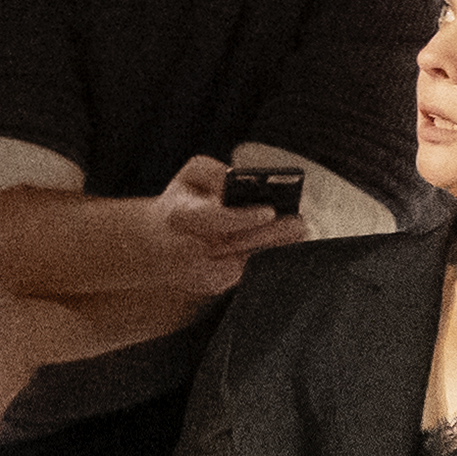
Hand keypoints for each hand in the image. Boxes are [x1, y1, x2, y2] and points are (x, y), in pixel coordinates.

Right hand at [145, 152, 292, 285]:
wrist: (157, 242)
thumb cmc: (182, 203)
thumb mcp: (190, 177)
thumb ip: (212, 172)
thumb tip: (234, 179)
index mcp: (179, 215)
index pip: (213, 218)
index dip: (242, 217)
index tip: (269, 210)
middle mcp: (187, 246)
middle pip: (236, 242)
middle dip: (270, 233)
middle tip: (298, 222)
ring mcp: (199, 270)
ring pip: (244, 261)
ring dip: (274, 247)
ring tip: (299, 231)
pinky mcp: (211, 284)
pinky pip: (244, 271)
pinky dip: (265, 258)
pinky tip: (283, 246)